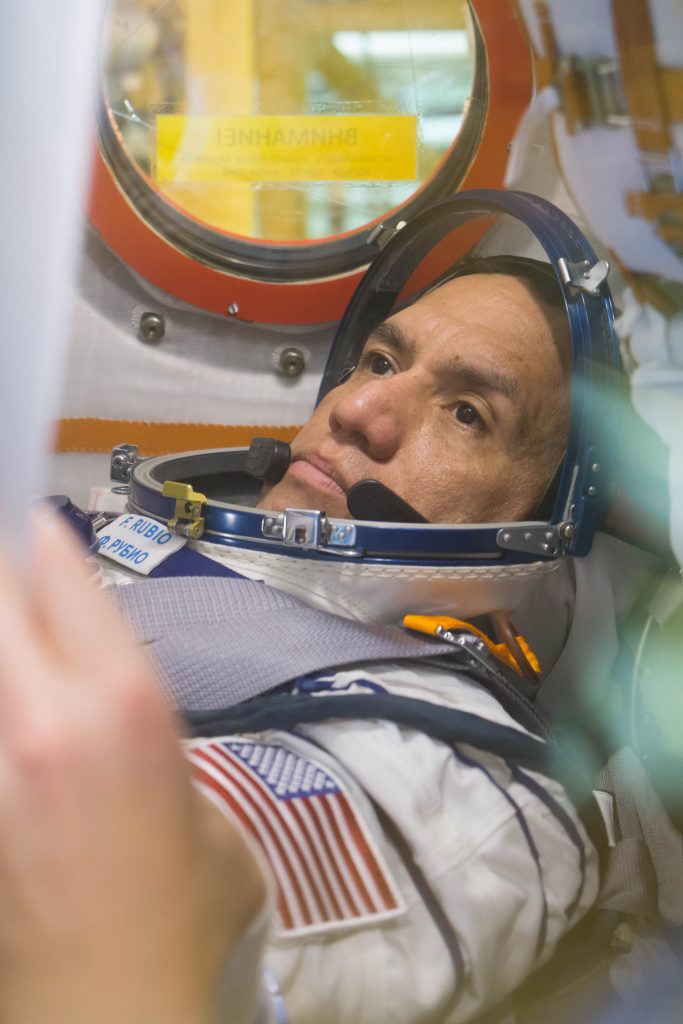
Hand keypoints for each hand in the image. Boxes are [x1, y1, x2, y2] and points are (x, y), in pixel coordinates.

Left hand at [0, 517, 265, 1023]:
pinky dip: (1, 686)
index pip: (63, 579)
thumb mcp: (210, 811)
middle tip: (13, 566)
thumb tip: (116, 716)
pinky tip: (16, 697)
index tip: (41, 525)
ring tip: (16, 640)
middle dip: (3, 571)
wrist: (110, 1006)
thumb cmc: (186, 911)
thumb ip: (161, 744)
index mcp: (121, 707)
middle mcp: (39, 717)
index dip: (48, 540)